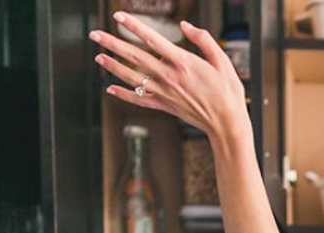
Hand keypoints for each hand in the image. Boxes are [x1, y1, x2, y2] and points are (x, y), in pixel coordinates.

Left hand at [90, 13, 247, 141]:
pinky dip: (124, 94)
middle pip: (135, 57)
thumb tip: (185, 26)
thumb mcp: (223, 62)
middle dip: (112, 44)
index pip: (152, 39)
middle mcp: (170, 77)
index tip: (119, 16)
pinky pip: (140, 99)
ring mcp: (165, 93)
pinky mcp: (165, 106)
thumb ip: (204, 40)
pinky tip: (111, 88)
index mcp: (183, 63)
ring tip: (98, 56)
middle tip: (95, 34)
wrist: (227, 123)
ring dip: (113, 66)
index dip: (134, 26)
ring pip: (132, 77)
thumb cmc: (228, 92)